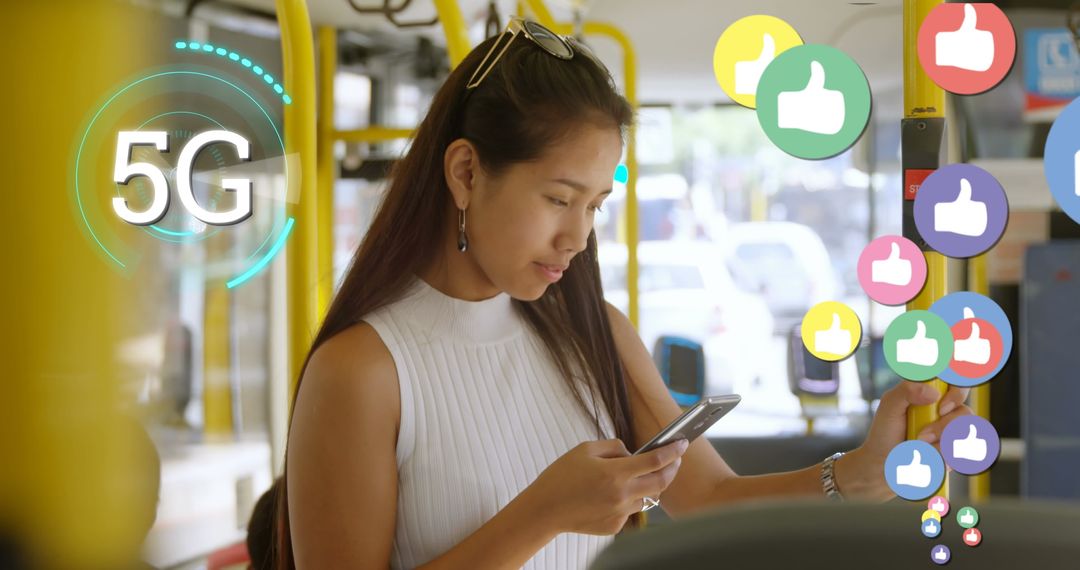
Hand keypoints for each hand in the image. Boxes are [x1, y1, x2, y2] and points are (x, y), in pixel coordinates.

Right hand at [523, 438, 688, 534]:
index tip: (682, 444)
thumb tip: (633, 453)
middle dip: (672, 468)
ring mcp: (620, 513)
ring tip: (628, 478)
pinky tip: (607, 496)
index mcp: (615, 473)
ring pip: (647, 497)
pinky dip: (627, 500)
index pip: (656, 460)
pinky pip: (630, 510)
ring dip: (646, 485)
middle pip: (661, 481)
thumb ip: (614, 447)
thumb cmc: (561, 477)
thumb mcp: (585, 449)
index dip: (673, 451)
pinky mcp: (615, 526)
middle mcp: (622, 495)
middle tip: (675, 459)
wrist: (545, 509)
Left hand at [837, 382, 971, 501]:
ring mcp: (955, 433)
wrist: (884, 466)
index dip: (958, 392)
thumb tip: (933, 393)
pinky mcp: (956, 453)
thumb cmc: (885, 433)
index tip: (942, 408)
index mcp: (933, 394)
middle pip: (965, 413)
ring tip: (919, 448)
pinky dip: (943, 458)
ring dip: (941, 445)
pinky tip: (928, 458)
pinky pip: (963, 455)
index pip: (959, 382)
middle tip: (922, 437)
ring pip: (966, 436)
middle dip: (944, 428)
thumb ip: (906, 391)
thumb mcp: (889, 406)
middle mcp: (948, 412)